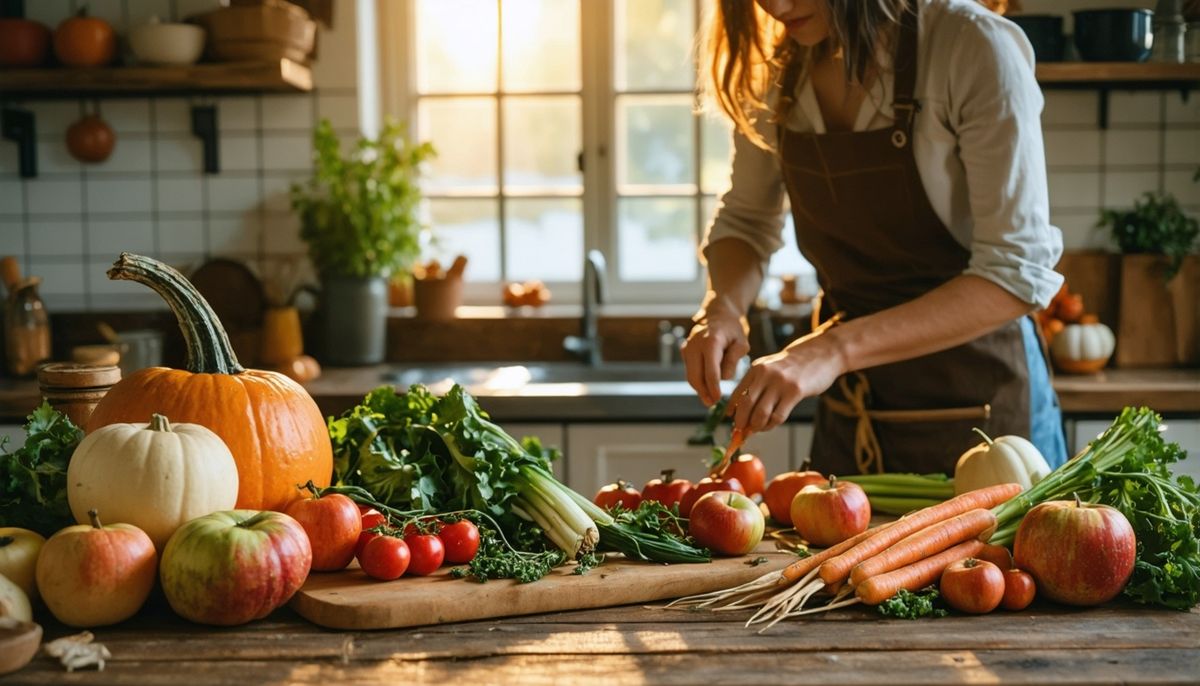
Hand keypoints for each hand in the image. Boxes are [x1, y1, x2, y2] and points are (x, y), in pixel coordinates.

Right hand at [681, 309, 748, 406]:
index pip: (710, 370)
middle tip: (712, 403)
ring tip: (709, 399)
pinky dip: (697, 380)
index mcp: (711, 341)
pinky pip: (689, 370)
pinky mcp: (685, 351)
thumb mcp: (741, 343)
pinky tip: (706, 388)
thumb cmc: (733, 329)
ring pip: (690, 374)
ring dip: (699, 388)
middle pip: (695, 375)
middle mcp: (695, 344)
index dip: (713, 387)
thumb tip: (724, 378)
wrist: (719, 314)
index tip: (718, 399)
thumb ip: (733, 360)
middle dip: (703, 392)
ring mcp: (688, 347)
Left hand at [725, 334, 846, 433]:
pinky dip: (771, 425)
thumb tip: (742, 411)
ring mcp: (780, 383)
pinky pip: (778, 415)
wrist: (821, 353)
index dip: (732, 411)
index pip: (737, 393)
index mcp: (756, 369)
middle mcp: (765, 374)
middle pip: (746, 405)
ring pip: (761, 413)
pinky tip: (771, 424)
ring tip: (758, 429)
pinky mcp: (795, 391)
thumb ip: (757, 384)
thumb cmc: (794, 366)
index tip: (731, 421)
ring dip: (757, 426)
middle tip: (742, 431)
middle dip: (741, 422)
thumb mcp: (770, 367)